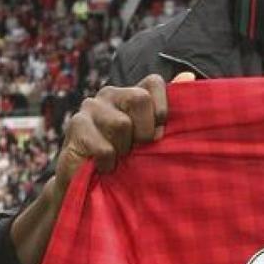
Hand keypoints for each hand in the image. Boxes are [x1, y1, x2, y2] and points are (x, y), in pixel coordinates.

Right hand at [54, 72, 195, 192]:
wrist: (88, 187)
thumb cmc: (126, 160)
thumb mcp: (152, 137)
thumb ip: (168, 110)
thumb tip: (188, 77)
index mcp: (131, 93)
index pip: (154, 82)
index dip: (162, 108)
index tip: (160, 132)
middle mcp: (110, 94)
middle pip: (139, 98)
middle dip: (145, 131)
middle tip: (137, 148)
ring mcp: (90, 107)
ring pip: (121, 123)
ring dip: (124, 149)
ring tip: (118, 158)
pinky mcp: (75, 126)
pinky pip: (104, 146)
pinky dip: (108, 162)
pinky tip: (103, 166)